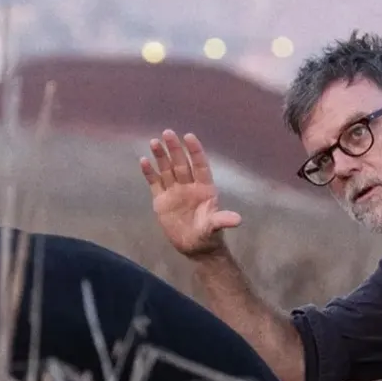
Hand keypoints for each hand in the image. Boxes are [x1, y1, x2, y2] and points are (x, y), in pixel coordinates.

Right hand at [140, 130, 241, 258]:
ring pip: (167, 170)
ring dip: (161, 156)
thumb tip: (238, 220)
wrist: (194, 247)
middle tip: (168, 133)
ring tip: (154, 142)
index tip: (189, 136)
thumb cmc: (208, 235)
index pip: (200, 165)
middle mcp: (189, 186)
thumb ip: (222, 220)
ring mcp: (174, 192)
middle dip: (175, 149)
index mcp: (204, 188)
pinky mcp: (161, 200)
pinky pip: (155, 183)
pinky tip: (144, 160)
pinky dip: (150, 173)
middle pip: (181, 164)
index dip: (195, 151)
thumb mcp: (214, 227)